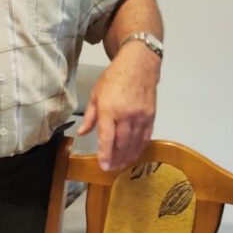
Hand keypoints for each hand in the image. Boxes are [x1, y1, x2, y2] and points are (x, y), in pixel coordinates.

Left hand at [77, 44, 159, 171]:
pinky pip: (146, 135)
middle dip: (116, 158)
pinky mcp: (151, 114)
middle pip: (122, 143)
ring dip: (128, 156)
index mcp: (109, 109)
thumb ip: (90, 116)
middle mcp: (126, 114)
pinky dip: (140, 146)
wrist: (139, 64)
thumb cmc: (113, 78)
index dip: (105, 154)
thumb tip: (82, 133)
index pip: (107, 137)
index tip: (104, 166)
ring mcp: (141, 115)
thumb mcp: (95, 94)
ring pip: (134, 141)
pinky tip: (135, 153)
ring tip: (122, 165)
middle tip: (112, 169)